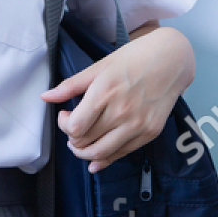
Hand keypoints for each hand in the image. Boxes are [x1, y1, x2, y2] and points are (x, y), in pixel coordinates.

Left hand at [40, 25, 194, 172]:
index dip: (64, 125)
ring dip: (85, 153)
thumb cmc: (134, 58)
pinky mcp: (150, 133)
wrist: (171, 60)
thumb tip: (45, 97)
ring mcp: (138, 125)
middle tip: (73, 127)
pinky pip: (122, 153)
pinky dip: (105, 159)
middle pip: (85, 142)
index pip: (75, 127)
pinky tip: (96, 159)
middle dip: (72, 139)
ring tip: (81, 143)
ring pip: (102, 153)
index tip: (65, 115)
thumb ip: (71, 85)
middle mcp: (122, 112)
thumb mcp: (100, 66)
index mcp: (105, 93)